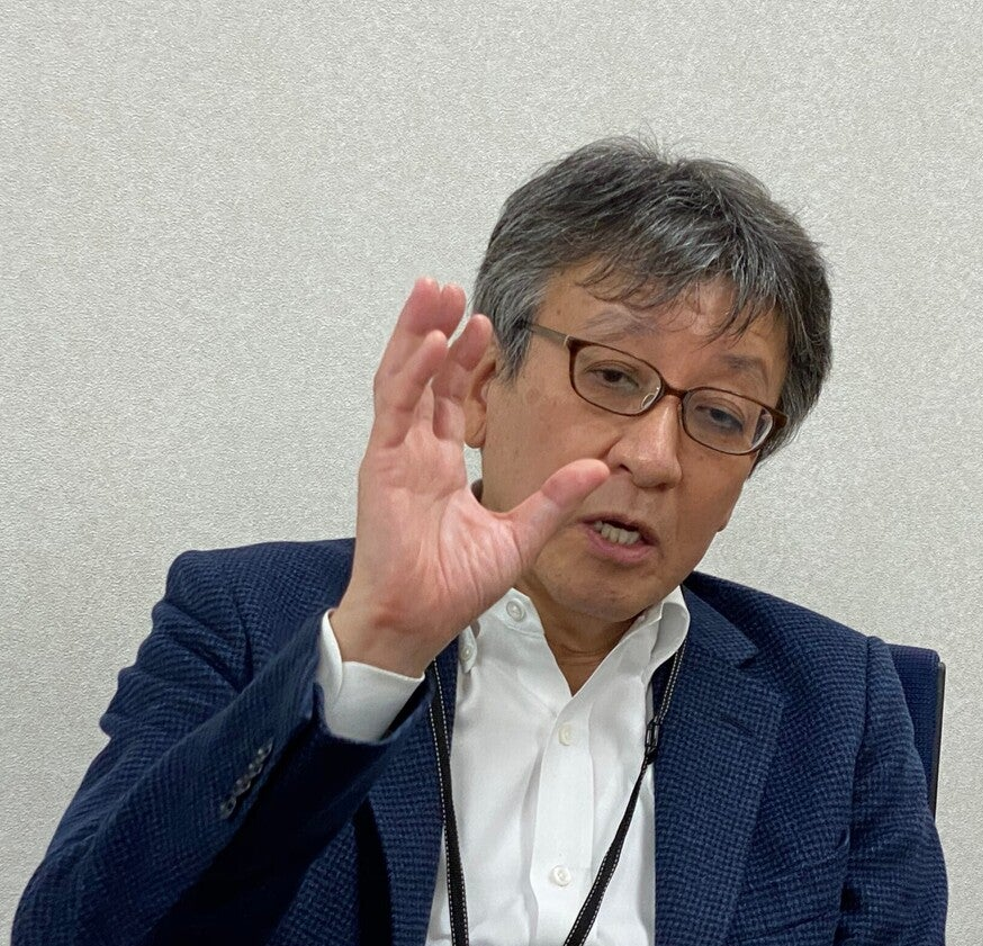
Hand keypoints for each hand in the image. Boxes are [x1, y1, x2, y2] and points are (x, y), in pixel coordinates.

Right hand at [330, 278, 608, 675]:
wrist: (419, 620)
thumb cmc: (453, 586)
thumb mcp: (520, 535)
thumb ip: (556, 498)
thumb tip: (601, 468)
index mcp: (440, 466)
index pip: (449, 398)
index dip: (464, 360)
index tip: (485, 326)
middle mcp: (415, 452)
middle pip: (423, 375)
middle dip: (436, 328)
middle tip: (451, 287)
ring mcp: (395, 455)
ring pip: (402, 377)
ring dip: (416, 332)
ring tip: (433, 290)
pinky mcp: (381, 465)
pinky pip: (395, 407)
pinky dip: (411, 371)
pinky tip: (433, 341)